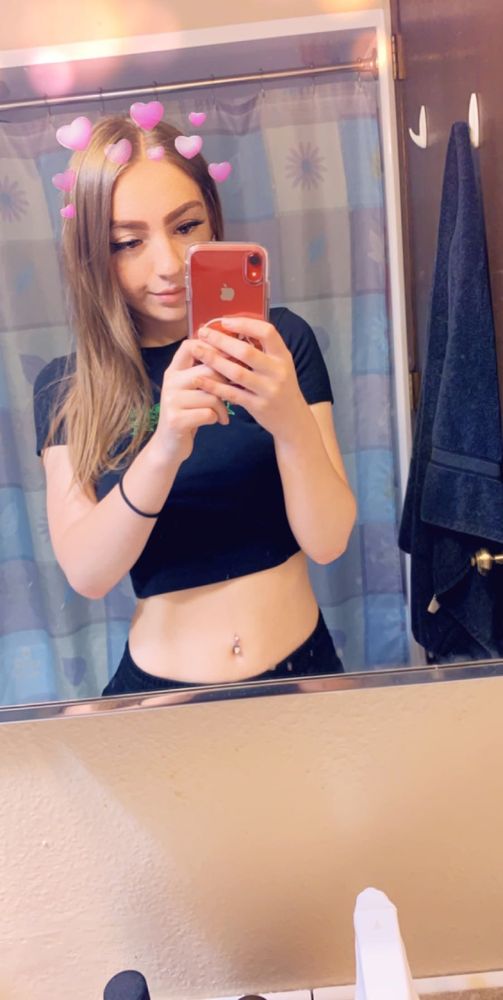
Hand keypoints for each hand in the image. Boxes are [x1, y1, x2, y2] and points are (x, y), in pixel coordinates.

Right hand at [151, 338, 229, 462]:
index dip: (212, 347)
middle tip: (232, 393)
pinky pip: (208, 413)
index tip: (228, 357)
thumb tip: (234, 356)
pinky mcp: (176, 419)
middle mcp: (170, 382)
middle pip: (208, 370)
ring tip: (223, 414)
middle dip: (226, 383)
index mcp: (174, 371)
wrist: (168, 445)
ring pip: (211, 394)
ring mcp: (171, 401)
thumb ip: (204, 373)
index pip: (190, 345)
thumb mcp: (191, 390)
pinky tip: (217, 422)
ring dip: (223, 406)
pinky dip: (217, 418)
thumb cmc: (188, 414)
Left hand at [189, 317, 309, 440]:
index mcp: (283, 356)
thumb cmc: (280, 387)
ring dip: (214, 360)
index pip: (267, 332)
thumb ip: (262, 350)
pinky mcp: (258, 406)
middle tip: (203, 333)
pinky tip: (199, 379)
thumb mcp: (279, 365)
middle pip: (246, 352)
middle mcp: (278, 371)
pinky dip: (214, 385)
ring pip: (237, 373)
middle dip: (221, 340)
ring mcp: (268, 390)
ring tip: (196, 350)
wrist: (292, 420)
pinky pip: (232, 394)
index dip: (245, 324)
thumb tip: (233, 330)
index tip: (224, 321)